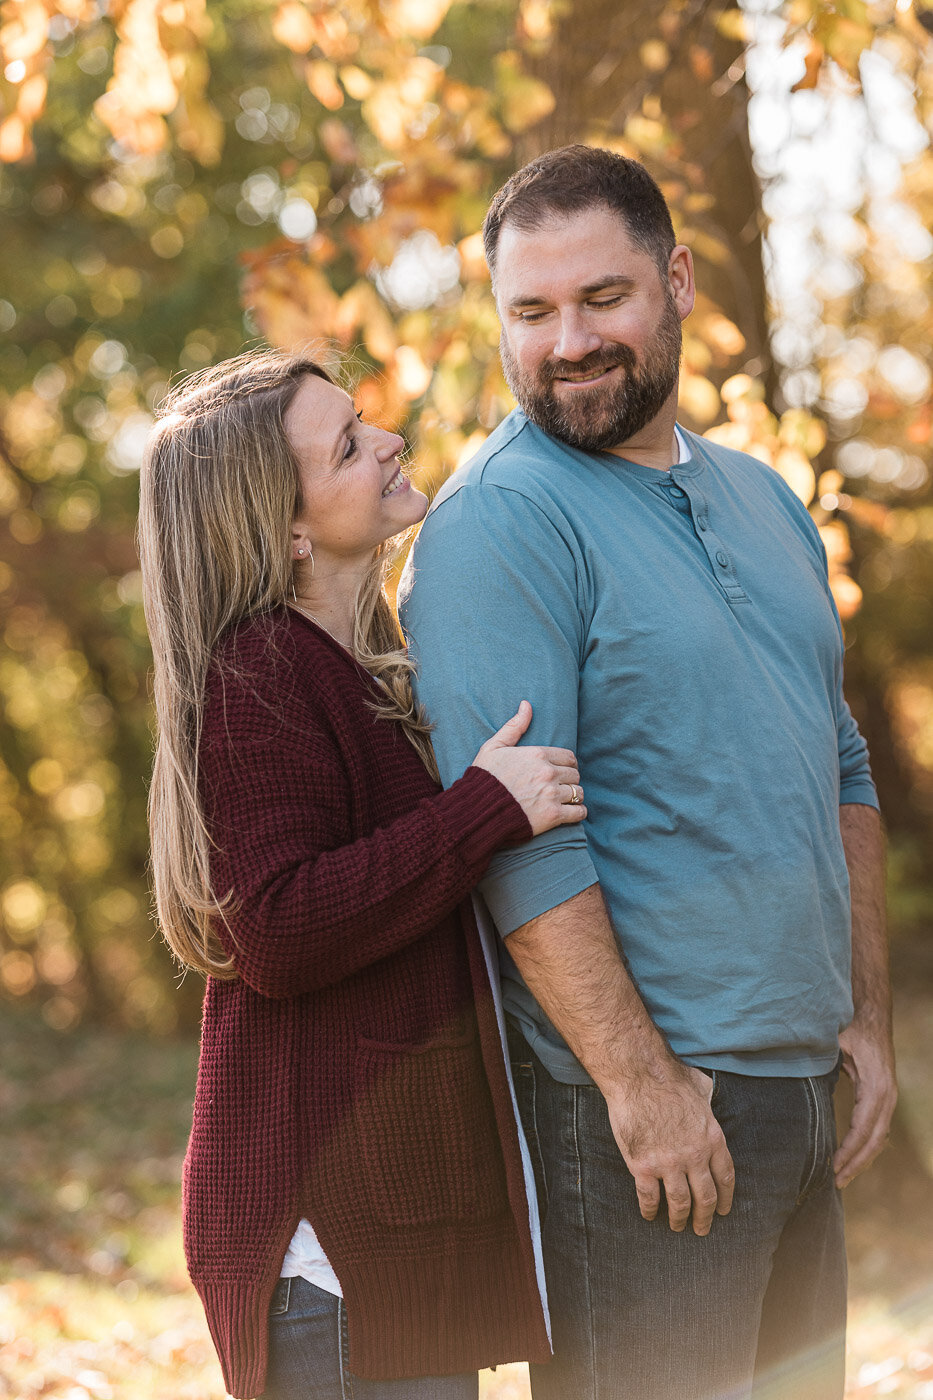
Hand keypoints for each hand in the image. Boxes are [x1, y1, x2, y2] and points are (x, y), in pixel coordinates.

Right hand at [472, 701, 586, 835]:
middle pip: (574, 774)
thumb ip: (514, 726)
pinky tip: (571, 812)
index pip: (568, 757)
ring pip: (578, 792)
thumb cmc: (484, 777)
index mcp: (538, 754)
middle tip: (561, 785)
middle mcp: (548, 773)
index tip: (561, 770)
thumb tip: (527, 704)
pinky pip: (579, 812)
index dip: (567, 763)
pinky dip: (578, 812)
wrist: (477, 811)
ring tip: (565, 799)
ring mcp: (552, 795)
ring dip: (574, 795)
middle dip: (569, 779)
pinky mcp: (553, 816)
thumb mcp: (494, 747)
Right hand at [605, 1063, 734, 1235]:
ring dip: (679, 1219)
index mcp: (712, 1139)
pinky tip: (649, 1215)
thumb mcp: (701, 1087)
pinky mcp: (643, 1166)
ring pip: (679, 1203)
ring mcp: (669, 1163)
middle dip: (704, 1218)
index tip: (722, 1211)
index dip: (725, 1199)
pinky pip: (649, 1198)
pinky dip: (650, 1210)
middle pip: (705, 1197)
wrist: (639, 1075)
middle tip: (702, 1229)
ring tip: (677, 1226)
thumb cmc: (669, 1076)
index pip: (725, 1178)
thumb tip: (709, 1095)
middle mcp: (695, 1156)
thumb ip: (708, 1099)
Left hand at [834, 1016, 896, 1188]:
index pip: (863, 1127)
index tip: (833, 1167)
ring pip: (880, 1137)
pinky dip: (866, 1146)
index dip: (849, 1150)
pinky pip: (878, 1128)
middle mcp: (887, 1094)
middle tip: (835, 1182)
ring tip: (842, 1177)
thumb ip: (817, 1060)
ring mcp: (888, 1096)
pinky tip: (851, 1157)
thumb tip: (790, 1073)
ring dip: (863, 1159)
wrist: (871, 1010)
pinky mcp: (883, 1095)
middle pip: (875, 1139)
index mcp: (876, 1085)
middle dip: (856, 1163)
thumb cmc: (849, 1024)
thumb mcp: (832, 1041)